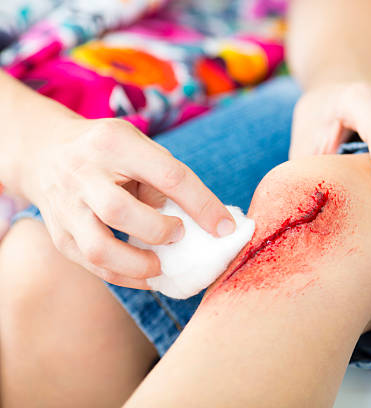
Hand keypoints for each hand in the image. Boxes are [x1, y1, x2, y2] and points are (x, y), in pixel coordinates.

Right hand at [21, 118, 235, 288]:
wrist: (44, 151)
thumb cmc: (109, 152)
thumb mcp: (138, 146)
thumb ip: (166, 178)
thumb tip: (205, 222)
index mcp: (115, 143)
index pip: (167, 175)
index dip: (202, 205)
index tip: (225, 228)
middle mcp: (83, 173)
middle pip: (120, 211)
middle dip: (159, 231)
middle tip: (179, 235)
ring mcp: (66, 207)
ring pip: (99, 248)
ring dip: (139, 265)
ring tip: (162, 265)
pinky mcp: (60, 234)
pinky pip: (93, 266)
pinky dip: (126, 277)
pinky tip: (148, 275)